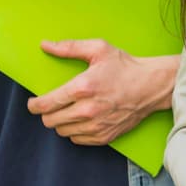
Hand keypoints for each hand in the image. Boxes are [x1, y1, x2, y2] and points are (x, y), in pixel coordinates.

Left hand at [26, 39, 178, 144]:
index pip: (45, 104)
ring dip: (60, 122)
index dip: (34, 105)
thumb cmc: (126, 66)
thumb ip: (69, 47)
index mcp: (83, 88)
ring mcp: (96, 126)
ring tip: (68, 110)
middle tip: (53, 104)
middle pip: (50, 121)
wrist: (152, 86)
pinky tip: (81, 119)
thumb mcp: (99, 49)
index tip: (33, 103)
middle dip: (46, 113)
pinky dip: (75, 131)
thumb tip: (46, 45)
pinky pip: (76, 139)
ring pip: (61, 131)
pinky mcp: (104, 136)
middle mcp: (87, 110)